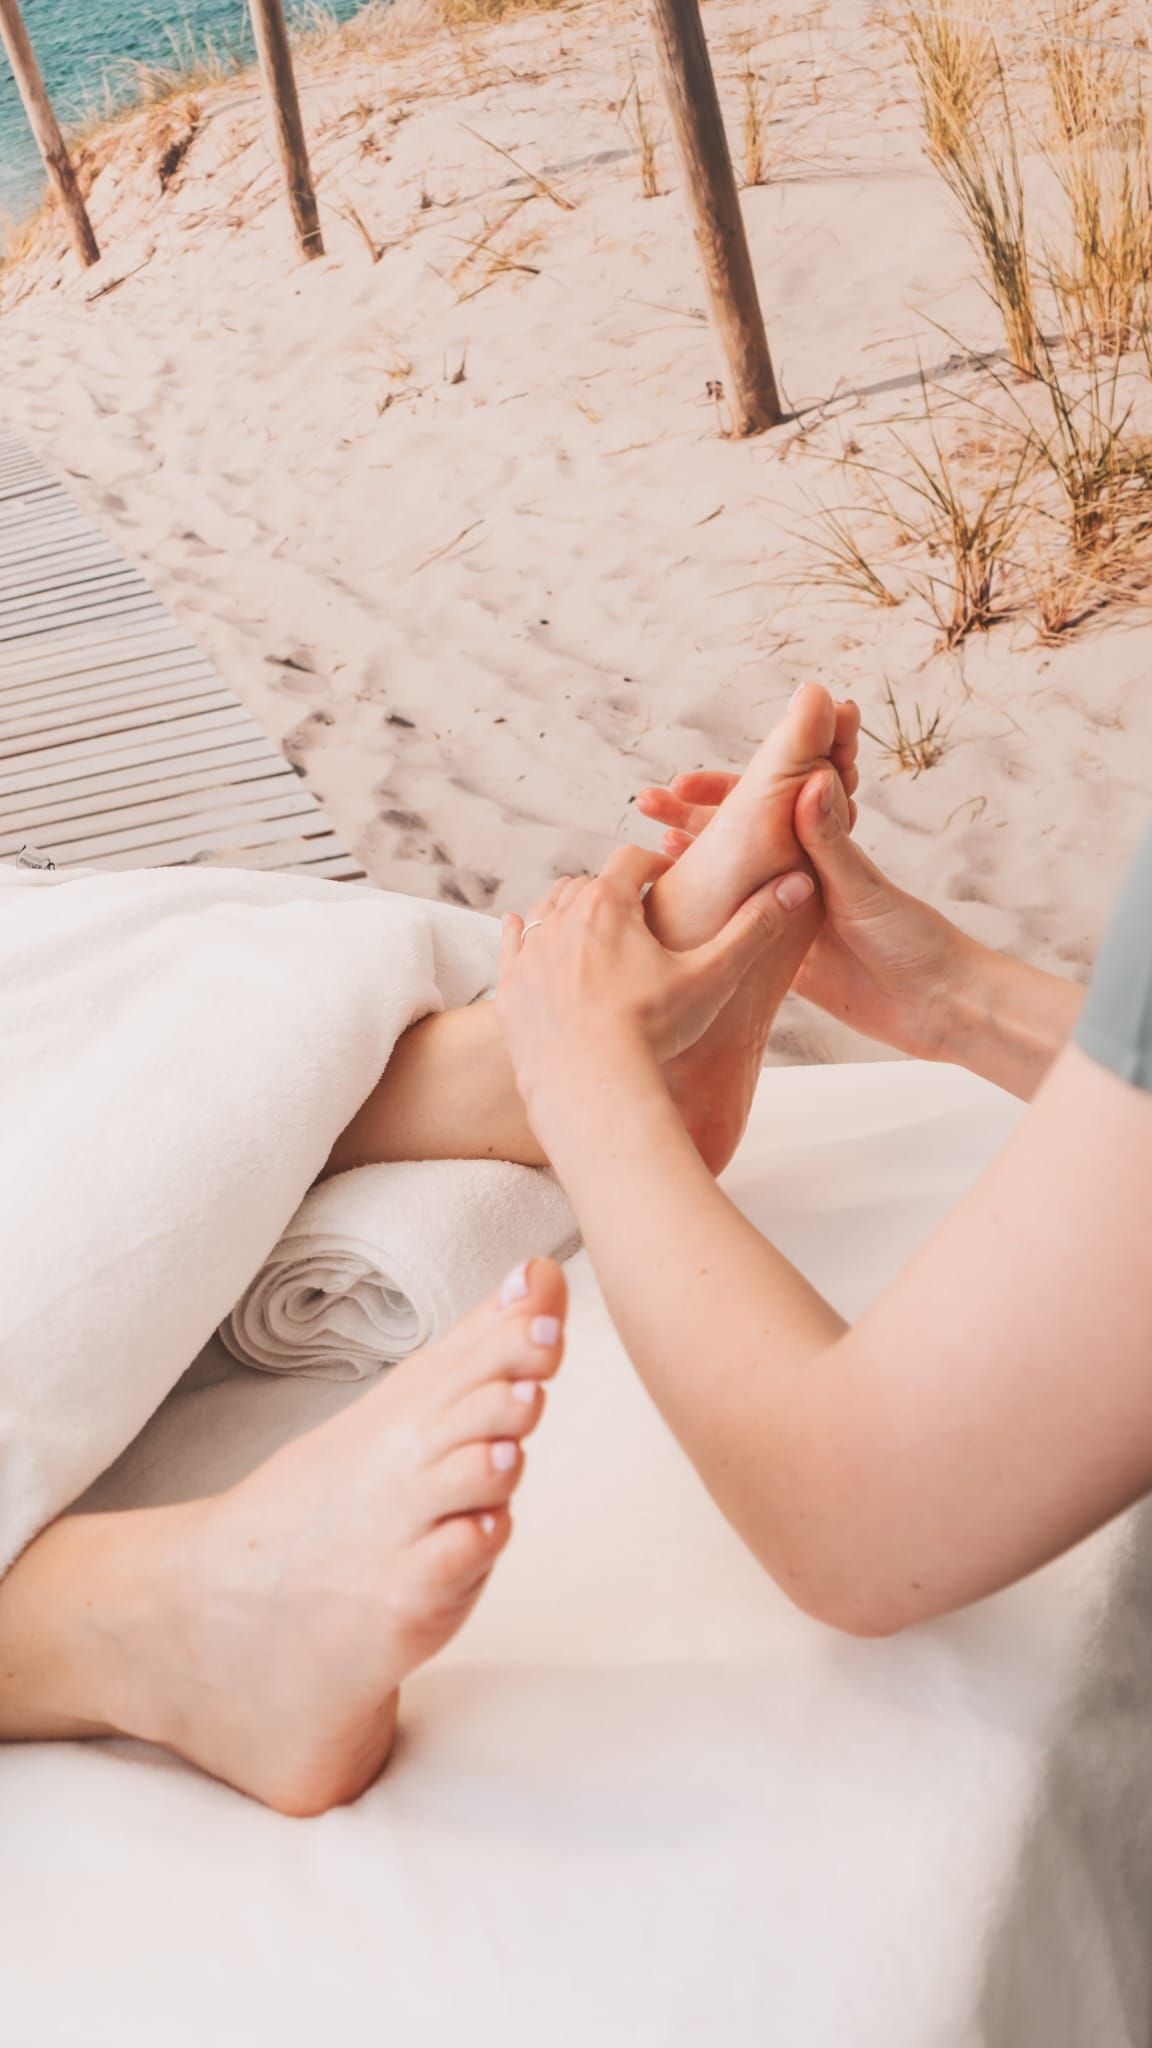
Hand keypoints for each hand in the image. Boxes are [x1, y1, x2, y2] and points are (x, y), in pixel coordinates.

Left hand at [497, 844, 815, 1114]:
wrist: (590, 1087)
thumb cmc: (654, 1031)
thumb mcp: (712, 977)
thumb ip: (754, 927)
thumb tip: (799, 884)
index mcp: (608, 903)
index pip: (631, 858)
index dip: (652, 862)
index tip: (666, 875)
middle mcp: (560, 916)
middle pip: (586, 883)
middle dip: (611, 890)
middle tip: (634, 910)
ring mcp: (529, 952)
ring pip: (547, 909)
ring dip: (569, 911)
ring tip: (592, 927)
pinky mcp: (509, 988)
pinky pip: (510, 943)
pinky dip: (521, 933)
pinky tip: (523, 929)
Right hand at [636, 768, 971, 1060]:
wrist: (936, 1005)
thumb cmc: (915, 940)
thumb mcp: (865, 887)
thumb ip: (831, 840)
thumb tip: (809, 779)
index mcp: (824, 845)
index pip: (764, 800)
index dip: (722, 788)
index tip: (684, 784)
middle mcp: (801, 873)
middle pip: (737, 834)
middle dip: (693, 815)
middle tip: (649, 803)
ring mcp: (788, 914)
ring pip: (730, 878)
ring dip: (693, 862)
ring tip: (651, 855)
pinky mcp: (782, 956)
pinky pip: (735, 928)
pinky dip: (705, 914)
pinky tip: (673, 912)